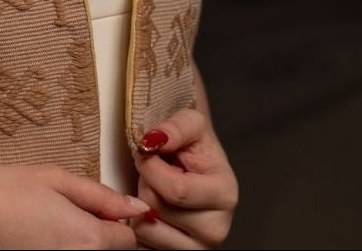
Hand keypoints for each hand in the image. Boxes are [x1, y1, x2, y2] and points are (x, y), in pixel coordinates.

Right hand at [0, 163, 151, 249]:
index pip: (127, 239)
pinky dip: (53, 249)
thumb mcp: (53, 179)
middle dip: (95, 235)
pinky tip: (29, 238)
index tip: (91, 206)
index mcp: (88, 239)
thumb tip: (135, 209)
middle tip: (61, 214)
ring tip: (42, 226)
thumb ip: (99, 196)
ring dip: (74, 244)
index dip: (113, 219)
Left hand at [129, 109, 238, 248]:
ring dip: (138, 203)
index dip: (151, 167)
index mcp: (225, 194)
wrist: (192, 165)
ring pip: (145, 228)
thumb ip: (175, 127)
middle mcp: (216, 229)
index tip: (147, 151)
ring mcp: (196, 248)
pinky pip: (140, 244)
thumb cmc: (192, 145)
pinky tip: (148, 207)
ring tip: (154, 189)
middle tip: (152, 172)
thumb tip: (154, 140)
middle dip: (144, 183)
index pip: (176, 190)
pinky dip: (136, 223)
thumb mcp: (190, 123)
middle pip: (157, 210)